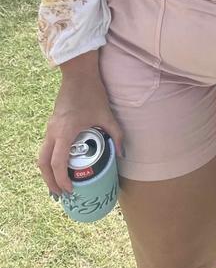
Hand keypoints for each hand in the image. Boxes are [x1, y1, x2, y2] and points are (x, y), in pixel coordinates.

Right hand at [38, 75, 122, 195]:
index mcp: (65, 132)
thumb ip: (116, 134)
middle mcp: (53, 132)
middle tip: (61, 194)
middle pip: (43, 164)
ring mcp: (49, 127)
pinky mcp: (51, 124)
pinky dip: (48, 160)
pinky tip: (60, 164)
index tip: (70, 189)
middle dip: (50, 182)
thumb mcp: (106, 114)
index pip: (58, 163)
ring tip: (58, 184)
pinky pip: (45, 147)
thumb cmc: (92, 93)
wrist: (78, 73)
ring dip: (47, 172)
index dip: (62, 180)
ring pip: (41, 156)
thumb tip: (122, 153)